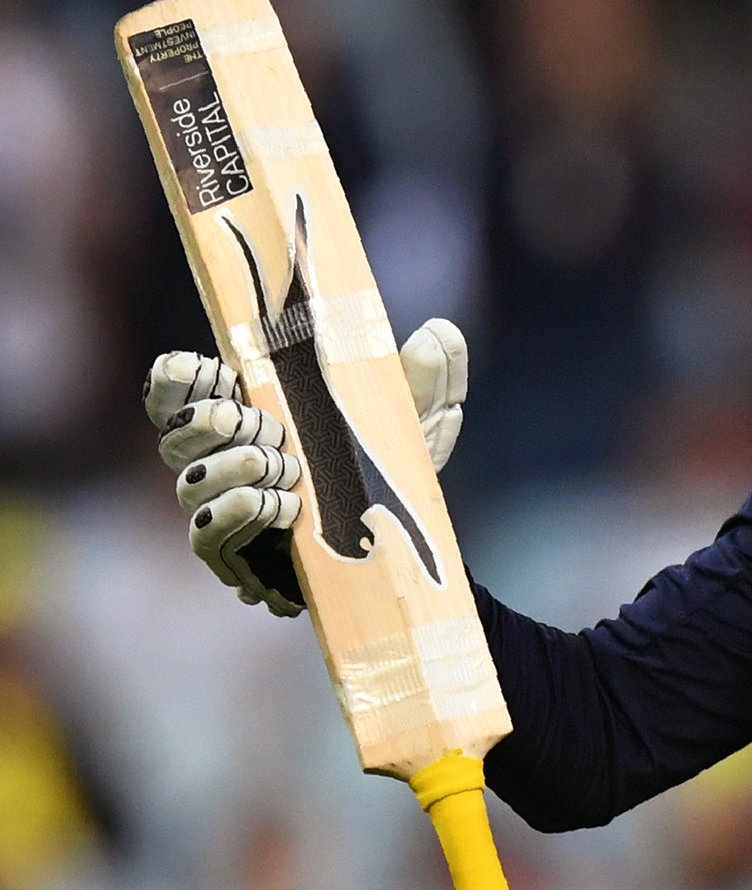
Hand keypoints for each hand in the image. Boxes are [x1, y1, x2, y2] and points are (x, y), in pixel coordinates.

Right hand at [143, 318, 468, 617]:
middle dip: (216, 425)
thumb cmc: (396, 466)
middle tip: (275, 431)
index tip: (219, 372)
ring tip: (291, 473)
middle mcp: (221, 458)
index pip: (174, 387)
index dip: (177, 377)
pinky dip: (238, 515)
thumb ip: (429, 373)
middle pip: (175, 435)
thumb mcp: (418, 415)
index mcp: (247, 411)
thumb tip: (440, 333)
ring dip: (236, 471)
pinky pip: (206, 536)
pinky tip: (281, 507)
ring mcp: (224, 508)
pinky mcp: (236, 556)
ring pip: (190, 485)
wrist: (409, 542)